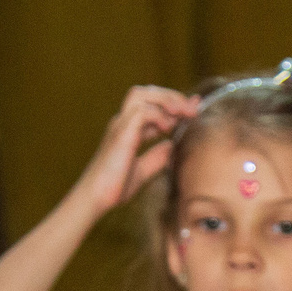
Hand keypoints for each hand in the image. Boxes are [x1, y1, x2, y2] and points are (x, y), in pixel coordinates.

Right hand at [73, 85, 195, 214]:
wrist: (98, 198)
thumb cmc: (115, 187)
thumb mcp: (143, 170)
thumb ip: (157, 157)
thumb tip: (172, 145)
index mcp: (129, 129)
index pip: (151, 105)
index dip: (174, 103)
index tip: (194, 106)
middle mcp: (123, 122)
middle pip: (146, 92)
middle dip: (171, 96)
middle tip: (192, 109)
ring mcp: (120, 125)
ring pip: (141, 94)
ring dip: (166, 100)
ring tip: (182, 113)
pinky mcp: (121, 133)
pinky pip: (140, 111)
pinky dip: (157, 115)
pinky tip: (167, 128)